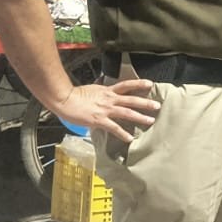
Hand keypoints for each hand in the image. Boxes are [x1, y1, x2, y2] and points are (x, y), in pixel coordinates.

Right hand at [45, 77, 159, 142]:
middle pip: (131, 99)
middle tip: (157, 105)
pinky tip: (130, 138)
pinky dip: (123, 133)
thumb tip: (106, 92)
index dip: (139, 83)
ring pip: (127, 112)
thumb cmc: (75, 95)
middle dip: (145, 103)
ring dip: (140, 117)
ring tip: (150, 120)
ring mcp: (106, 110)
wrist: (65, 99)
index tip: (150, 84)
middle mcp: (109, 99)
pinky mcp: (99, 120)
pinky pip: (114, 128)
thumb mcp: (92, 89)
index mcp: (107, 91)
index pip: (126, 85)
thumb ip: (101, 92)